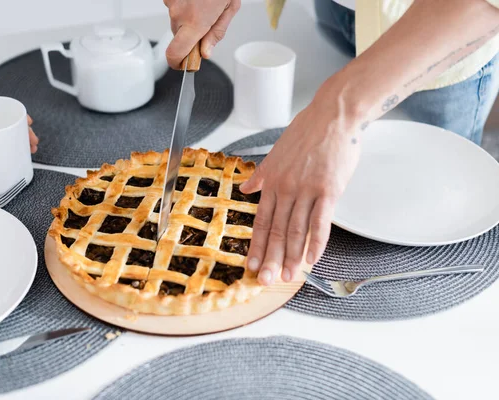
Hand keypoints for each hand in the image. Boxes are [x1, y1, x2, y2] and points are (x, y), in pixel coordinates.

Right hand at [164, 0, 239, 66]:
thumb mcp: (229, 7)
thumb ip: (216, 33)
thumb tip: (205, 52)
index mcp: (195, 22)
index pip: (175, 53)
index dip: (176, 63)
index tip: (182, 65)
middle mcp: (179, 14)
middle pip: (178, 37)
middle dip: (190, 35)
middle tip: (205, 23)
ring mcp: (172, 3)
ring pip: (177, 22)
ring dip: (187, 19)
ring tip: (202, 4)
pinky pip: (175, 8)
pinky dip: (184, 6)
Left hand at [240, 83, 362, 285]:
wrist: (333, 116)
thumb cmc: (306, 133)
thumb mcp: (275, 153)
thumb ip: (260, 175)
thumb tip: (245, 189)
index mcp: (272, 182)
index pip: (262, 221)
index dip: (257, 246)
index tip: (252, 265)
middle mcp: (286, 189)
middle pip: (277, 231)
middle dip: (271, 259)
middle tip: (266, 281)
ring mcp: (307, 190)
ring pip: (296, 230)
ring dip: (293, 257)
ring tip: (289, 276)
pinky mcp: (328, 189)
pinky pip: (320, 222)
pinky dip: (316, 242)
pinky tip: (313, 259)